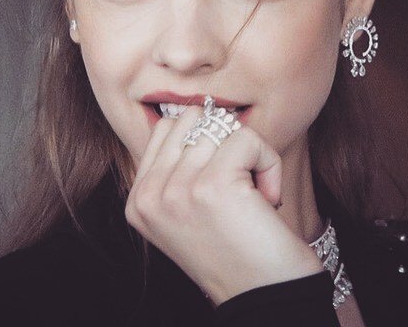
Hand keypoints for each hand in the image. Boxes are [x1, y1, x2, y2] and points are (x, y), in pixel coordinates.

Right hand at [125, 106, 323, 305]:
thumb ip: (178, 168)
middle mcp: (149, 195)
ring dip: (252, 155)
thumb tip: (198, 110)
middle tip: (239, 182)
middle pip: (193, 118)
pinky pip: (248, 137)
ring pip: (223, 124)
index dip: (207, 140)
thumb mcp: (188, 212)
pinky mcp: (212, 185)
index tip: (223, 181)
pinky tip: (268, 198)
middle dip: (226, 140)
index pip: (167, 127)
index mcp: (139, 200)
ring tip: (254, 196)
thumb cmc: (237, 250)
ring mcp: (177, 189)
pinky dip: (269, 162)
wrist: (266, 298)